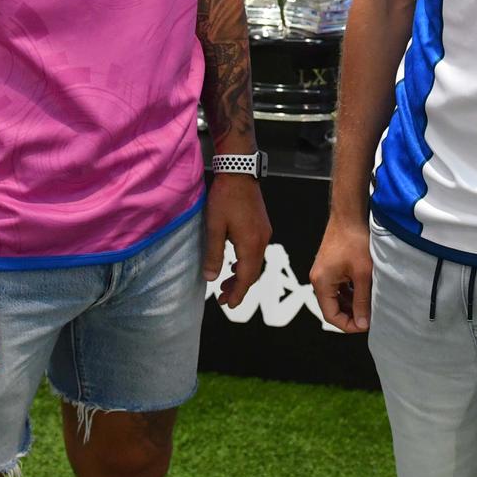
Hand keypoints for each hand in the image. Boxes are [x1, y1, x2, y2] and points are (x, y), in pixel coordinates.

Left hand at [203, 174, 270, 308]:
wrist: (240, 171)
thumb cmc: (225, 197)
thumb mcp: (214, 227)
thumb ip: (214, 254)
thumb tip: (211, 278)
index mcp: (251, 244)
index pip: (246, 277)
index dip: (238, 293)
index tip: (228, 305)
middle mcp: (262, 241)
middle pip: (253, 273)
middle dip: (239, 288)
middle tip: (223, 299)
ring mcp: (264, 232)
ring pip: (254, 262)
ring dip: (242, 275)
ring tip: (226, 284)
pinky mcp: (262, 226)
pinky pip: (256, 251)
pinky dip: (245, 262)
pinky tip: (234, 263)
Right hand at [308, 216, 372, 332]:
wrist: (350, 214)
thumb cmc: (355, 240)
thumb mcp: (363, 274)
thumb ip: (362, 300)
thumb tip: (362, 323)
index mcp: (321, 282)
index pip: (330, 315)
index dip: (348, 324)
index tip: (365, 325)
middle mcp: (318, 278)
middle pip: (332, 307)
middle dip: (351, 314)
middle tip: (370, 317)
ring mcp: (323, 272)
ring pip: (336, 297)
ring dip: (352, 303)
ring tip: (370, 305)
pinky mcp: (330, 266)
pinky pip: (338, 286)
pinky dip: (350, 292)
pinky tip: (365, 291)